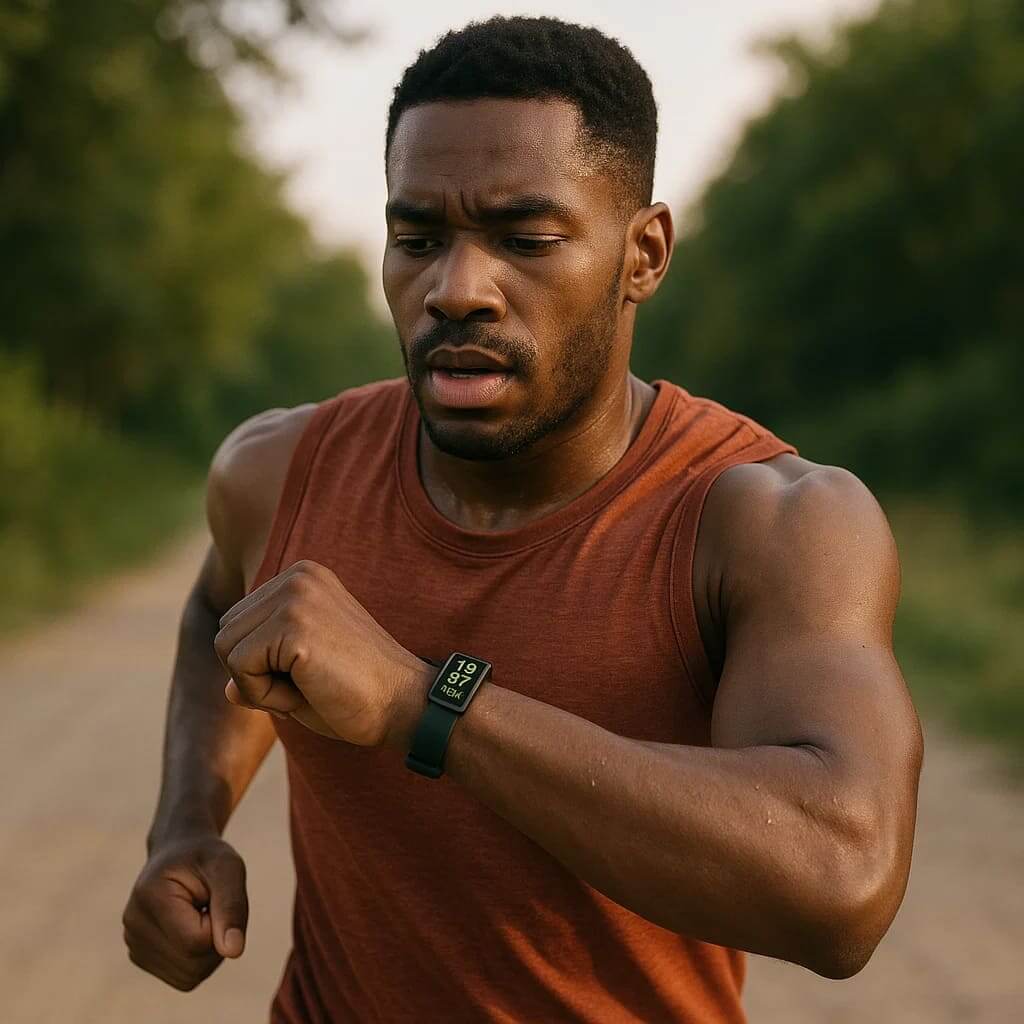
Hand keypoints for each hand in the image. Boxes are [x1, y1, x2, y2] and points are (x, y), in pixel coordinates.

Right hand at [122, 835, 247, 990]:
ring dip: (209, 951)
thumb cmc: (207, 857)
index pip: (196, 941)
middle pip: (193, 965)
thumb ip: (232, 906)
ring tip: (202, 914)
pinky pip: (183, 978)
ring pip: (189, 977)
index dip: (221, 924)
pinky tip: (192, 927)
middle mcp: (133, 925)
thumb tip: (234, 952)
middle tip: (212, 905)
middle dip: (216, 940)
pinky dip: (198, 959)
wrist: (179, 852)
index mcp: (149, 897)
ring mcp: (133, 944)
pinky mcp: (140, 957)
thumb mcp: (228, 867)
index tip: (216, 895)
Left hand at [213, 560, 431, 746]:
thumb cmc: (357, 695)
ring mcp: (297, 596)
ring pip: (226, 648)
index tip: (310, 673)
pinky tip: (307, 692)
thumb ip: (261, 671)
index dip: (262, 664)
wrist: (403, 705)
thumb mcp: (301, 676)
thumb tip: (227, 689)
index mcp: (303, 577)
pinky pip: (239, 668)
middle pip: (226, 632)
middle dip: (254, 673)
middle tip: (307, 685)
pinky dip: (263, 695)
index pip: (239, 623)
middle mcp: (298, 576)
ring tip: (308, 686)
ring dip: (257, 684)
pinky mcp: (294, 624)